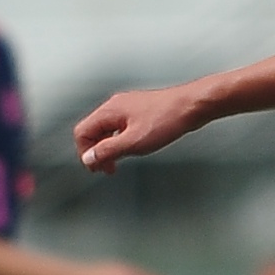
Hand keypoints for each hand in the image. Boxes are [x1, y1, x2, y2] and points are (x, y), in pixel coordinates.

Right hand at [74, 82, 209, 173]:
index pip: (82, 132)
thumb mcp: (133, 142)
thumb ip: (107, 151)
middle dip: (96, 152)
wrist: (191, 106)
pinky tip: (130, 149)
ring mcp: (128, 107)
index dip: (85, 152)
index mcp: (110, 111)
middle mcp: (116, 106)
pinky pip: (120, 127)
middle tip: (105, 168)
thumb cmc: (167, 119)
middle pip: (93, 131)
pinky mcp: (139, 111)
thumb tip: (89, 158)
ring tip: (116, 163)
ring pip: (107, 129)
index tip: (95, 167)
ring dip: (108, 148)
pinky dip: (120, 141)